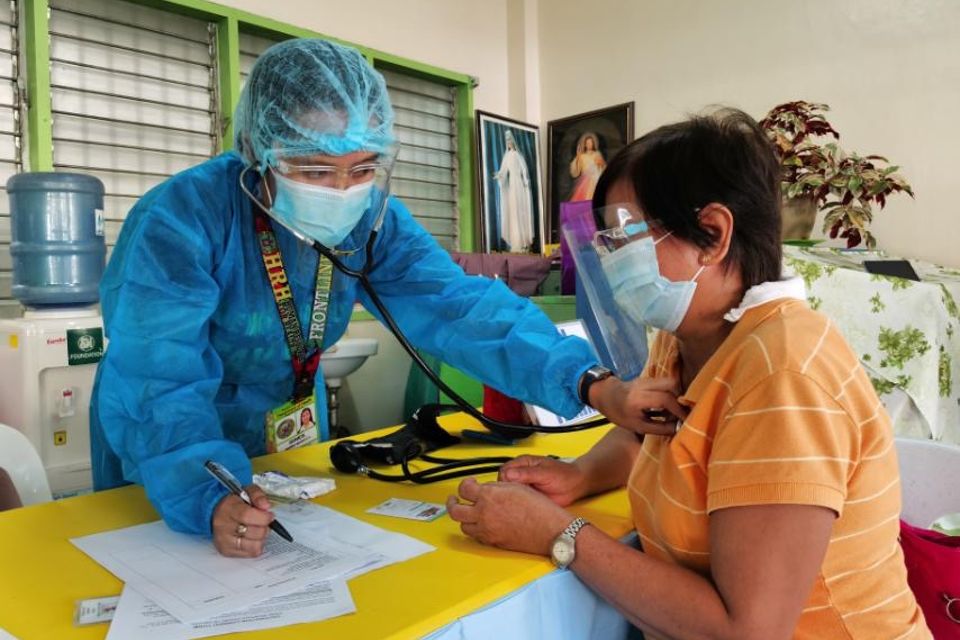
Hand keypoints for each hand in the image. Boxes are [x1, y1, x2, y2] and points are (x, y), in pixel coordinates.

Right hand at [211, 484, 273, 557]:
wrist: (215, 513)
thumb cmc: (234, 503)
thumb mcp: (247, 492)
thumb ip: (258, 496)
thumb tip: (266, 506)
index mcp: (228, 509)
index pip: (247, 515)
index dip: (263, 517)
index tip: (269, 515)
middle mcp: (223, 526)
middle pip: (254, 532)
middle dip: (265, 527)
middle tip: (264, 522)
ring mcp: (224, 541)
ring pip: (254, 545)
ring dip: (261, 538)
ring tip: (258, 529)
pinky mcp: (227, 551)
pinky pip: (251, 553)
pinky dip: (256, 545)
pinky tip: (252, 537)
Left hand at [446, 477, 572, 554]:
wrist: (551, 530)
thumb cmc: (539, 508)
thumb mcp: (517, 486)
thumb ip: (496, 487)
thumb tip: (485, 488)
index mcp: (489, 496)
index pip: (464, 489)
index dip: (465, 484)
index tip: (470, 484)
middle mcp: (484, 514)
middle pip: (455, 510)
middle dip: (452, 503)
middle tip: (455, 499)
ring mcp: (487, 530)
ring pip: (463, 526)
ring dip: (464, 517)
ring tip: (469, 512)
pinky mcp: (493, 542)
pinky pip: (476, 536)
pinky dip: (476, 529)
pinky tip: (482, 523)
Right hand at [498, 455, 586, 505]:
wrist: (576, 485)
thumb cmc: (564, 474)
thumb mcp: (545, 472)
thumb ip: (527, 473)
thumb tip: (509, 474)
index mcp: (523, 463)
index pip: (504, 470)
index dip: (505, 481)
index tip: (511, 489)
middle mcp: (521, 473)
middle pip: (503, 483)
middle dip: (508, 491)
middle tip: (516, 498)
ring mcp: (524, 486)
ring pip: (510, 493)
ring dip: (513, 499)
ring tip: (522, 503)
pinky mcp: (528, 497)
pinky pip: (518, 502)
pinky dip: (519, 505)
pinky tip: (524, 507)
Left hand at [589, 376, 687, 435]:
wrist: (606, 395)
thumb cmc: (619, 413)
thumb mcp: (637, 426)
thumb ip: (659, 428)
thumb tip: (678, 428)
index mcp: (638, 398)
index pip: (664, 399)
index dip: (678, 410)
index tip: (685, 419)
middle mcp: (643, 385)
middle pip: (671, 384)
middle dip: (680, 398)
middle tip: (680, 412)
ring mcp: (646, 378)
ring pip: (670, 382)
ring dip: (676, 395)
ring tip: (673, 410)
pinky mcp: (649, 378)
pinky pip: (665, 383)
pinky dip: (671, 393)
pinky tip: (667, 405)